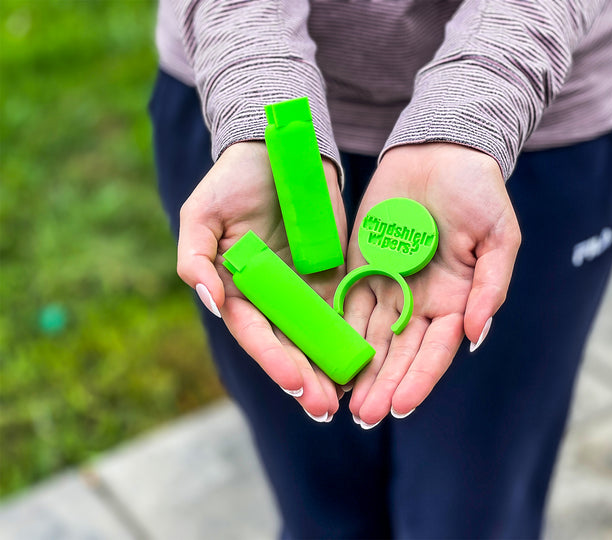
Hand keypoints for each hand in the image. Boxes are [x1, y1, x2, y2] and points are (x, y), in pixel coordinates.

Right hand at [177, 142, 346, 420]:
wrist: (278, 151)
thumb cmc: (232, 181)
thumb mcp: (202, 214)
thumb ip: (195, 259)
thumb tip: (211, 301)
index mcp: (238, 290)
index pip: (255, 333)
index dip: (273, 359)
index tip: (294, 381)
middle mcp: (272, 297)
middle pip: (289, 345)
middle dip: (305, 378)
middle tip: (324, 409)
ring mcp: (304, 289)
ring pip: (319, 337)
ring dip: (331, 368)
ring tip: (348, 397)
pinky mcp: (334, 275)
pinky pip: (345, 310)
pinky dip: (353, 336)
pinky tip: (367, 358)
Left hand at [344, 143, 520, 427]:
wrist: (438, 152)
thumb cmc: (478, 192)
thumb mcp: (498, 236)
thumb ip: (489, 286)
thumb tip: (475, 335)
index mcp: (455, 300)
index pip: (436, 349)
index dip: (420, 377)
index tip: (401, 406)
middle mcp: (421, 302)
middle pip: (400, 352)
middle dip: (384, 384)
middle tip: (365, 416)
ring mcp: (389, 286)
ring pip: (371, 336)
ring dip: (358, 369)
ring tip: (342, 400)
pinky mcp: (361, 268)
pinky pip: (347, 305)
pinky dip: (336, 332)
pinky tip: (324, 357)